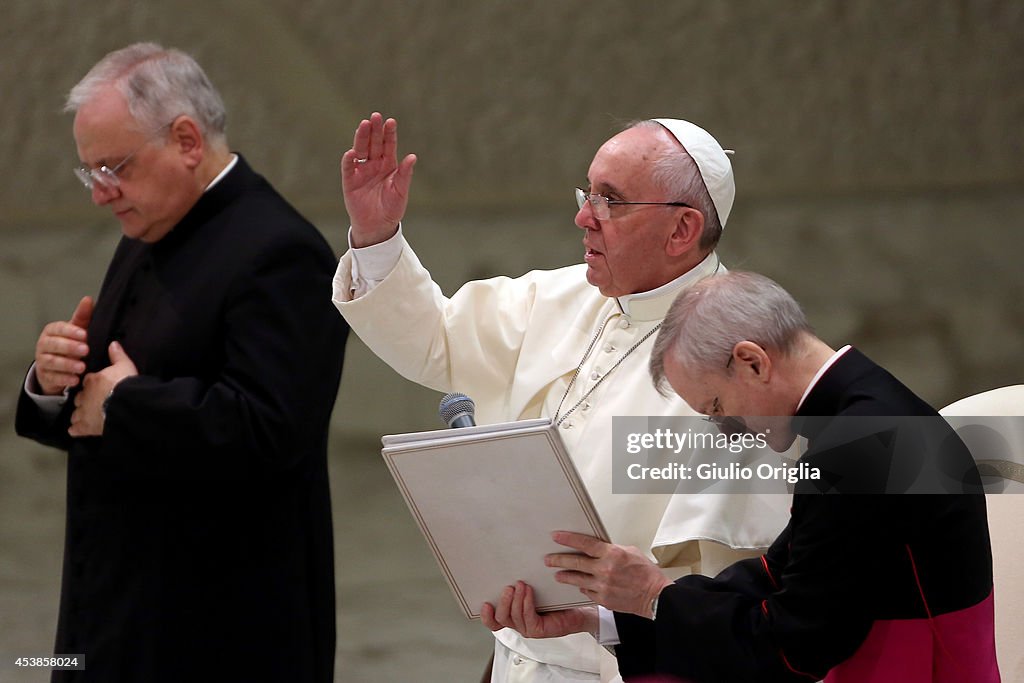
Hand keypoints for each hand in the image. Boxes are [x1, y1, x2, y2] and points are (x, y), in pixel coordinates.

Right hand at [33, 296, 93, 395]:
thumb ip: (82, 316)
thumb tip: (88, 299)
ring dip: (67, 364)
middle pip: (53, 345)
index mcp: (51, 332)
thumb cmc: (68, 344)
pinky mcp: (45, 376)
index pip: (58, 329)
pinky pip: (53, 377)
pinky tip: (75, 379)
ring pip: (52, 362)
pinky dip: (64, 379)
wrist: (56, 366)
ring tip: (82, 367)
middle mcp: (44, 345)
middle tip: (85, 350)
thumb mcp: (76, 330)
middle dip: (69, 347)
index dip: (70, 331)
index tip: (84, 334)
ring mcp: (42, 361)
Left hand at [68, 342, 137, 436]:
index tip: (98, 386)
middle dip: (84, 399)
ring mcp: (83, 412)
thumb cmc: (125, 384)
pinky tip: (77, 430)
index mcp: (92, 380)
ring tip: (86, 416)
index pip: (88, 381)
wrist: (125, 404)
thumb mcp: (125, 365)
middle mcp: (84, 396)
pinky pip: (75, 429)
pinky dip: (75, 429)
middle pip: (80, 397)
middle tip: (94, 402)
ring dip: (80, 414)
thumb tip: (113, 343)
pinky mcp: (85, 427)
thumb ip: (117, 355)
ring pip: (76, 413)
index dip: (93, 384)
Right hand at [340, 112, 416, 246]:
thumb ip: (405, 174)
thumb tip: (412, 157)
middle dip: (375, 130)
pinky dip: (349, 160)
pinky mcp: (350, 181)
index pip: (388, 145)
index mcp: (389, 165)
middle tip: (376, 116)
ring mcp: (361, 171)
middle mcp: (374, 164)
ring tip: (364, 125)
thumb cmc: (392, 208)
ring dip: (361, 138)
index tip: (391, 121)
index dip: (389, 133)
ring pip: (361, 150)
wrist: (378, 225)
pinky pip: (348, 168)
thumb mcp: (401, 191)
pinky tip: (352, 152)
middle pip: (374, 143)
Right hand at [481, 581, 597, 638]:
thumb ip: (521, 585)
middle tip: (508, 587)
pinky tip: (529, 592)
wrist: (580, 610)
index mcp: (515, 616)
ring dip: (516, 600)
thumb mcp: (535, 590)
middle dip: (503, 601)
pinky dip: (526, 603)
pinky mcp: (540, 630)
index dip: (486, 615)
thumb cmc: (558, 600)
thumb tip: (510, 565)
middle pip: (501, 619)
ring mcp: (529, 629)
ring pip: (513, 617)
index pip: (494, 621)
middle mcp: (520, 624)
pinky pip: (528, 617)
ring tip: (520, 585)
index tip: (484, 602)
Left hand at [546, 531, 673, 617]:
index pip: (584, 543)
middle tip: (549, 559)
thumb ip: (611, 549)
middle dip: (559, 560)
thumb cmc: (646, 573)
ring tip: (557, 575)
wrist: (656, 596)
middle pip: (575, 562)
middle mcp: (605, 569)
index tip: (556, 536)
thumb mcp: (630, 551)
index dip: (568, 539)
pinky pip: (587, 591)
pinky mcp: (603, 599)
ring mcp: (603, 586)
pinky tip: (578, 586)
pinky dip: (582, 587)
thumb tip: (598, 548)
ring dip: (565, 576)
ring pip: (577, 579)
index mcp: (612, 554)